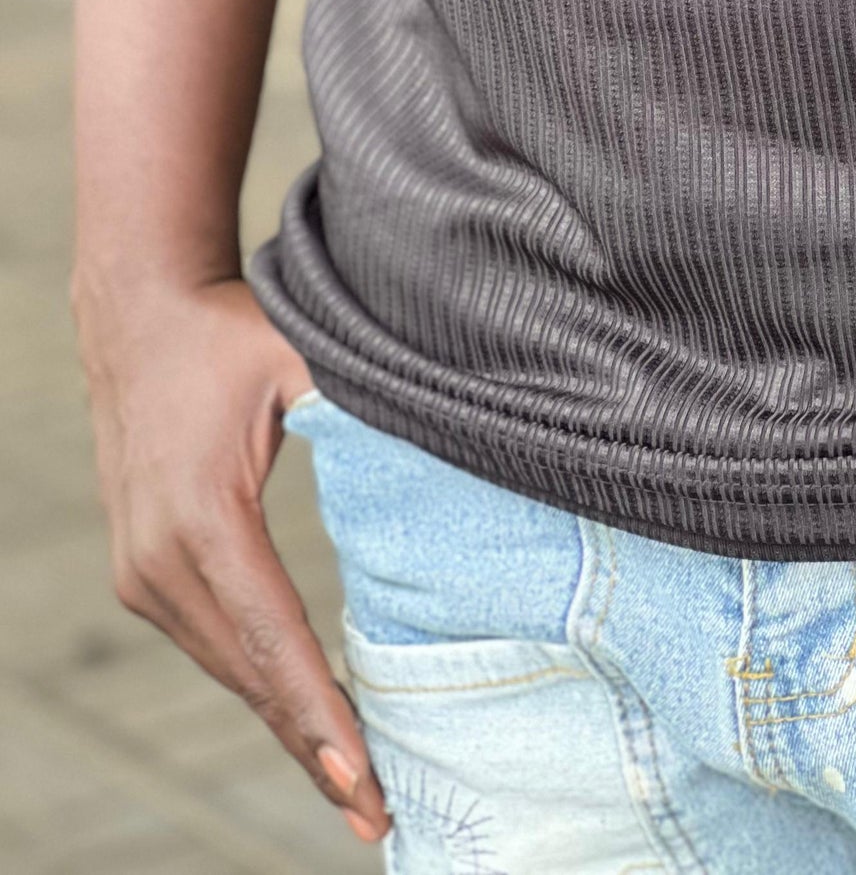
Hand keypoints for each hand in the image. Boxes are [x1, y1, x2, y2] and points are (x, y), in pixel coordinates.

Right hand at [75, 272, 390, 846]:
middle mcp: (162, 561)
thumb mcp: (301, 356)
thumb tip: (440, 433)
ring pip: (228, 671)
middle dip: (314, 749)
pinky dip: (261, 687)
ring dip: (288, 728)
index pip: (274, 637)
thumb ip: (359, 405)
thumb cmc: (231, 332)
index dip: (319, 715)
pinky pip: (212, 645)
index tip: (361, 779)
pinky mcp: (144, 573)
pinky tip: (306, 719)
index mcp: (205, 518)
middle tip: (377, 815)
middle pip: (251, 676)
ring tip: (354, 787)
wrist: (139, 315)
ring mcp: (144, 573)